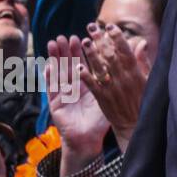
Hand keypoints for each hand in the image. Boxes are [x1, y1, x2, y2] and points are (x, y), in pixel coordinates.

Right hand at [46, 37, 108, 173]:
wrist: (88, 140)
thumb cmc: (101, 119)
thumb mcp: (111, 96)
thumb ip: (120, 78)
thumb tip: (129, 64)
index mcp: (88, 84)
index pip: (85, 64)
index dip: (83, 51)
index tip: (82, 36)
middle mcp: (75, 87)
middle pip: (70, 65)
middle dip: (67, 51)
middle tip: (65, 36)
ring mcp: (64, 95)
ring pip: (59, 73)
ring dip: (55, 59)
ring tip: (52, 44)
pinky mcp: (56, 105)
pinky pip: (51, 90)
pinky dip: (49, 79)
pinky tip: (47, 67)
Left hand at [79, 23, 150, 151]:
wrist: (135, 125)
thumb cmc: (144, 101)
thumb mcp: (149, 80)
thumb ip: (143, 61)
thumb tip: (141, 43)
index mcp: (136, 73)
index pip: (125, 51)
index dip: (117, 38)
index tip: (110, 26)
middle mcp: (123, 79)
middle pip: (110, 56)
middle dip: (101, 41)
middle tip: (92, 27)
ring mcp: (112, 89)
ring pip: (100, 68)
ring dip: (91, 54)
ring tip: (83, 41)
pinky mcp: (103, 99)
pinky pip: (92, 85)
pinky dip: (85, 76)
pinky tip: (78, 67)